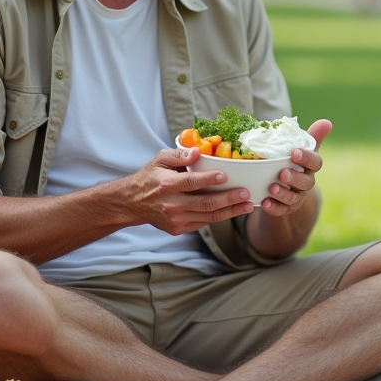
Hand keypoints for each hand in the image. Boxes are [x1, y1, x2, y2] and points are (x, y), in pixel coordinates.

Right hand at [124, 147, 255, 234]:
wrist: (132, 203)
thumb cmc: (150, 177)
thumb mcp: (160, 159)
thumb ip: (179, 154)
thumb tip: (198, 151)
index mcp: (167, 185)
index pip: (191, 182)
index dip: (209, 179)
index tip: (226, 175)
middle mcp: (172, 204)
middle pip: (205, 203)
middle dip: (228, 199)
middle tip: (246, 193)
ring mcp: (175, 219)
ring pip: (208, 216)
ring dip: (230, 212)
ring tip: (247, 205)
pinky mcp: (178, 229)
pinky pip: (203, 223)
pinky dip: (219, 217)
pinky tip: (233, 211)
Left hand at [257, 119, 330, 217]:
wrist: (288, 186)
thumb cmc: (294, 162)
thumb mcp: (302, 149)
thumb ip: (312, 136)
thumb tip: (327, 122)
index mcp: (310, 166)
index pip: (315, 162)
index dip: (307, 158)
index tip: (295, 151)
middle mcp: (306, 182)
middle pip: (306, 182)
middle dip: (295, 178)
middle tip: (283, 173)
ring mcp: (297, 196)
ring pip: (293, 197)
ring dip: (283, 193)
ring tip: (272, 188)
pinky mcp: (286, 208)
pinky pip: (282, 210)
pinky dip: (274, 207)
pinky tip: (265, 203)